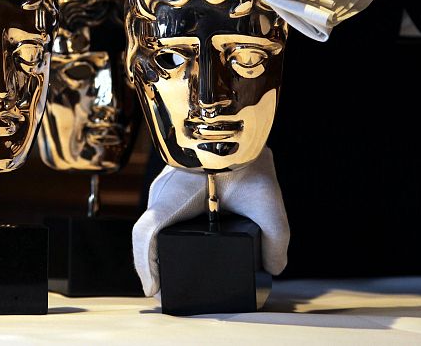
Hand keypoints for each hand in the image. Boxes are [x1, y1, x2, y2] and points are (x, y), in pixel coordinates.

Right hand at [132, 148, 289, 297]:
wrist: (236, 125)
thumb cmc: (246, 158)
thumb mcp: (267, 201)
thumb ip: (276, 239)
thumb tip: (274, 268)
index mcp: (175, 196)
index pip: (146, 233)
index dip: (145, 265)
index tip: (154, 290)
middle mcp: (161, 193)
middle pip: (144, 236)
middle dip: (151, 268)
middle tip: (165, 294)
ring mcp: (162, 189)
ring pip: (149, 226)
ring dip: (154, 253)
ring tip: (168, 278)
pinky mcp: (169, 188)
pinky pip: (158, 217)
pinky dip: (161, 239)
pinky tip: (176, 251)